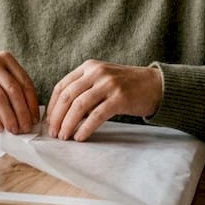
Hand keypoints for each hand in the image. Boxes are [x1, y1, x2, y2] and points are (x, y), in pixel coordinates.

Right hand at [0, 52, 38, 132]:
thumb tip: (29, 112)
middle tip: (26, 128)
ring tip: (13, 130)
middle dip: (22, 112)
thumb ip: (11, 85)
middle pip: (13, 90)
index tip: (35, 119)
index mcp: (5, 58)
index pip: (24, 82)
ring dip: (9, 117)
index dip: (31, 103)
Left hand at [44, 60, 162, 140]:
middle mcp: (96, 73)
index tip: (48, 121)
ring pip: (79, 106)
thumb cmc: (126, 86)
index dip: (52, 106)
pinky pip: (96, 115)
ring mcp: (108, 84)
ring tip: (64, 137)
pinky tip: (80, 137)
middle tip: (53, 133)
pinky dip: (85, 128)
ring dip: (68, 124)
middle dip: (57, 117)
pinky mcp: (120, 98)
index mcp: (88, 67)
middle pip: (68, 96)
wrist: (156, 85)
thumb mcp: (102, 80)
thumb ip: (84, 90)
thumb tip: (61, 114)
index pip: (62, 86)